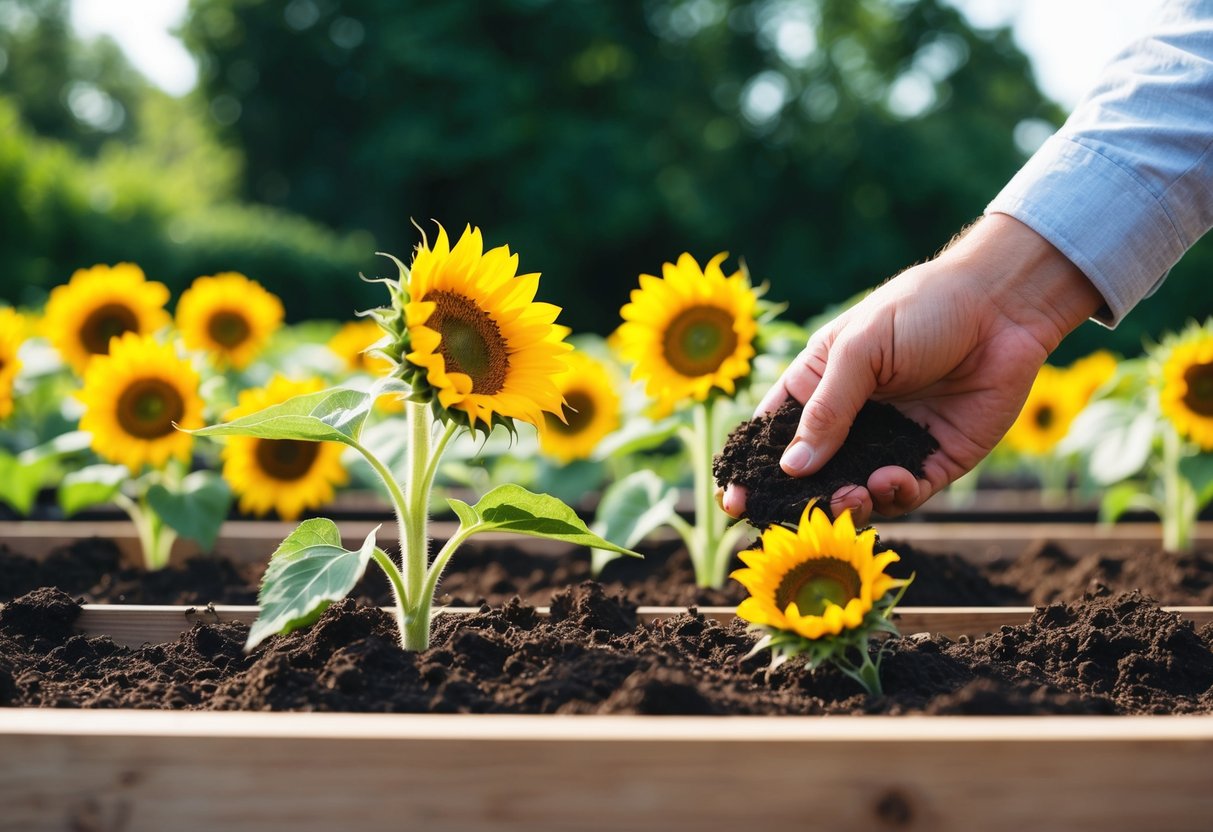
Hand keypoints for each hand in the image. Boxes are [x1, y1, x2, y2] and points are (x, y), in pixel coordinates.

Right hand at [721, 214, 1103, 525]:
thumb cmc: (921, 309)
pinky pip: (906, 494)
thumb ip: (826, 410)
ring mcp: (892, 443)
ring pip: (856, 493)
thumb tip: (792, 469)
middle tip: (796, 515)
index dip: (751, 469)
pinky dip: (894, 495)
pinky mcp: (935, 460)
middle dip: (800, 501)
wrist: (1002, 305)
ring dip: (848, 504)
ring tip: (850, 498)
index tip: (733, 499)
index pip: (773, 436)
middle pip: (812, 476)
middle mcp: (851, 421)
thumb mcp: (859, 350)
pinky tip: (893, 480)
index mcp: (818, 386)